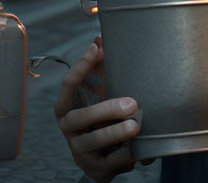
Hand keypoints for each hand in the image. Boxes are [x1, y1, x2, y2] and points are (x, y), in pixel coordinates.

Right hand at [54, 38, 141, 182]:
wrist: (104, 158)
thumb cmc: (101, 117)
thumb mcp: (100, 93)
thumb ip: (99, 68)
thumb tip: (100, 38)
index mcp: (68, 107)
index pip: (68, 86)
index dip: (81, 66)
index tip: (96, 48)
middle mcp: (70, 129)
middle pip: (78, 118)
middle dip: (103, 108)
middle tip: (132, 103)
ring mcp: (80, 151)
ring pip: (92, 143)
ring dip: (115, 132)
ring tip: (136, 125)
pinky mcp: (97, 169)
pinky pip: (111, 163)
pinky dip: (126, 154)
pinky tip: (140, 147)